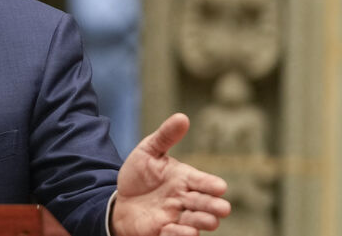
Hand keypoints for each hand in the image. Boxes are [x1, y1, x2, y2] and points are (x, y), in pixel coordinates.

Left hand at [110, 113, 230, 235]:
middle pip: (205, 204)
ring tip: (208, 222)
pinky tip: (185, 232)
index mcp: (185, 178)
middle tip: (221, 208)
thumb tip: (182, 116)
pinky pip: (175, 235)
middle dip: (213, 206)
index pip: (203, 181)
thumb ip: (165, 136)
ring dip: (202, 222)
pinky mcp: (163, 231)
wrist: (120, 198)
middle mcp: (184, 199)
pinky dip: (180, 235)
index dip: (211, 185)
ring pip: (196, 222)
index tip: (219, 187)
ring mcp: (176, 217)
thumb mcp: (148, 151)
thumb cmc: (139, 174)